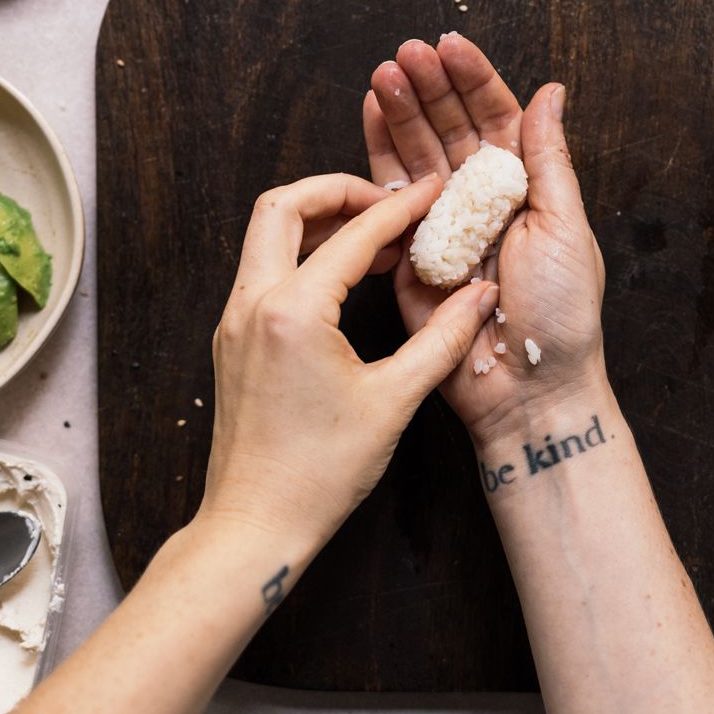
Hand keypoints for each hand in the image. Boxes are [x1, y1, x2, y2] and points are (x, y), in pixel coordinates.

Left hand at [199, 175, 495, 553]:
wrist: (255, 523)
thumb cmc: (320, 471)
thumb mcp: (396, 399)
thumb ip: (443, 337)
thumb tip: (480, 296)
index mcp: (293, 312)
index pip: (354, 235)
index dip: (402, 208)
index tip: (435, 194)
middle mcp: (252, 306)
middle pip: (281, 207)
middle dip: (337, 191)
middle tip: (389, 201)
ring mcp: (234, 323)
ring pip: (266, 237)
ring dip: (320, 222)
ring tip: (377, 237)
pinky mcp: (233, 342)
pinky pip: (264, 273)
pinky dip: (305, 256)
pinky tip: (349, 278)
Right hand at [360, 36, 610, 439]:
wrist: (525, 387)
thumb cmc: (560, 313)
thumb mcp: (565, 226)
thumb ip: (548, 157)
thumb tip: (551, 89)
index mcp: (528, 189)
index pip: (498, 119)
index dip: (475, 80)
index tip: (450, 43)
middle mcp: (484, 200)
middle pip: (452, 129)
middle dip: (429, 88)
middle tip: (405, 52)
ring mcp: (443, 223)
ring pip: (417, 155)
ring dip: (400, 112)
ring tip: (382, 73)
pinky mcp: (408, 254)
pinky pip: (388, 199)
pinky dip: (376, 157)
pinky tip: (369, 118)